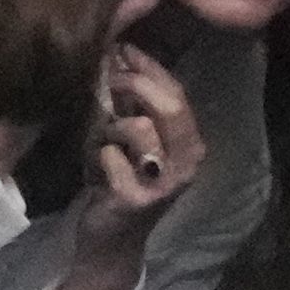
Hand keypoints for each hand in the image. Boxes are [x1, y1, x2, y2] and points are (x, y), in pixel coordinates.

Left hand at [81, 0, 203, 253]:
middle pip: (169, 105)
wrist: (110, 240)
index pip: (177, 92)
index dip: (148, 66)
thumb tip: (122, 49)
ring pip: (140, 128)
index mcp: (190, 142)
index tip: (122, 50)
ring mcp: (165, 183)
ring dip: (112, 126)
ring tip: (102, 137)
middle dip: (134, 84)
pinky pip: (113, 158)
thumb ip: (135, 101)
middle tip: (107, 80)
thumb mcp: (132, 136)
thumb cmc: (118, 180)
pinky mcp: (137, 200)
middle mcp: (188, 162)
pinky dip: (100, 157)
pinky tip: (98, 168)